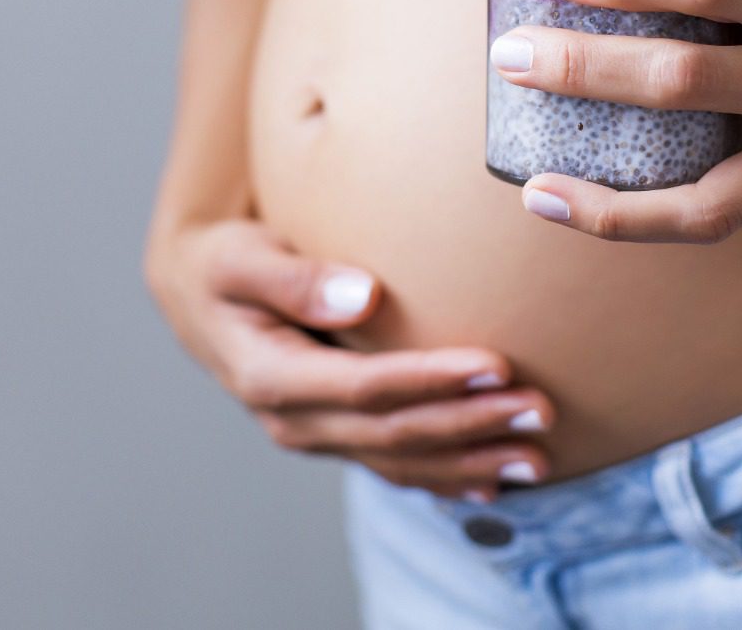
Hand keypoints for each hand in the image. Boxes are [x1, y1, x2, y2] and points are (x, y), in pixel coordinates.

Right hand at [145, 219, 552, 499]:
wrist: (200, 294)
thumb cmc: (226, 262)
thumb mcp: (242, 258)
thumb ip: (294, 277)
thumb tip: (363, 294)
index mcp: (270, 377)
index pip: (365, 388)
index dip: (432, 380)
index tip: (496, 364)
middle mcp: (295, 421)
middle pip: (395, 434)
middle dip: (471, 426)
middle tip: (540, 410)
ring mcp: (318, 436)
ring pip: (402, 462)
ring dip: (472, 462)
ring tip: (537, 457)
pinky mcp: (338, 436)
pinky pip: (397, 467)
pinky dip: (447, 478)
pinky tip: (496, 483)